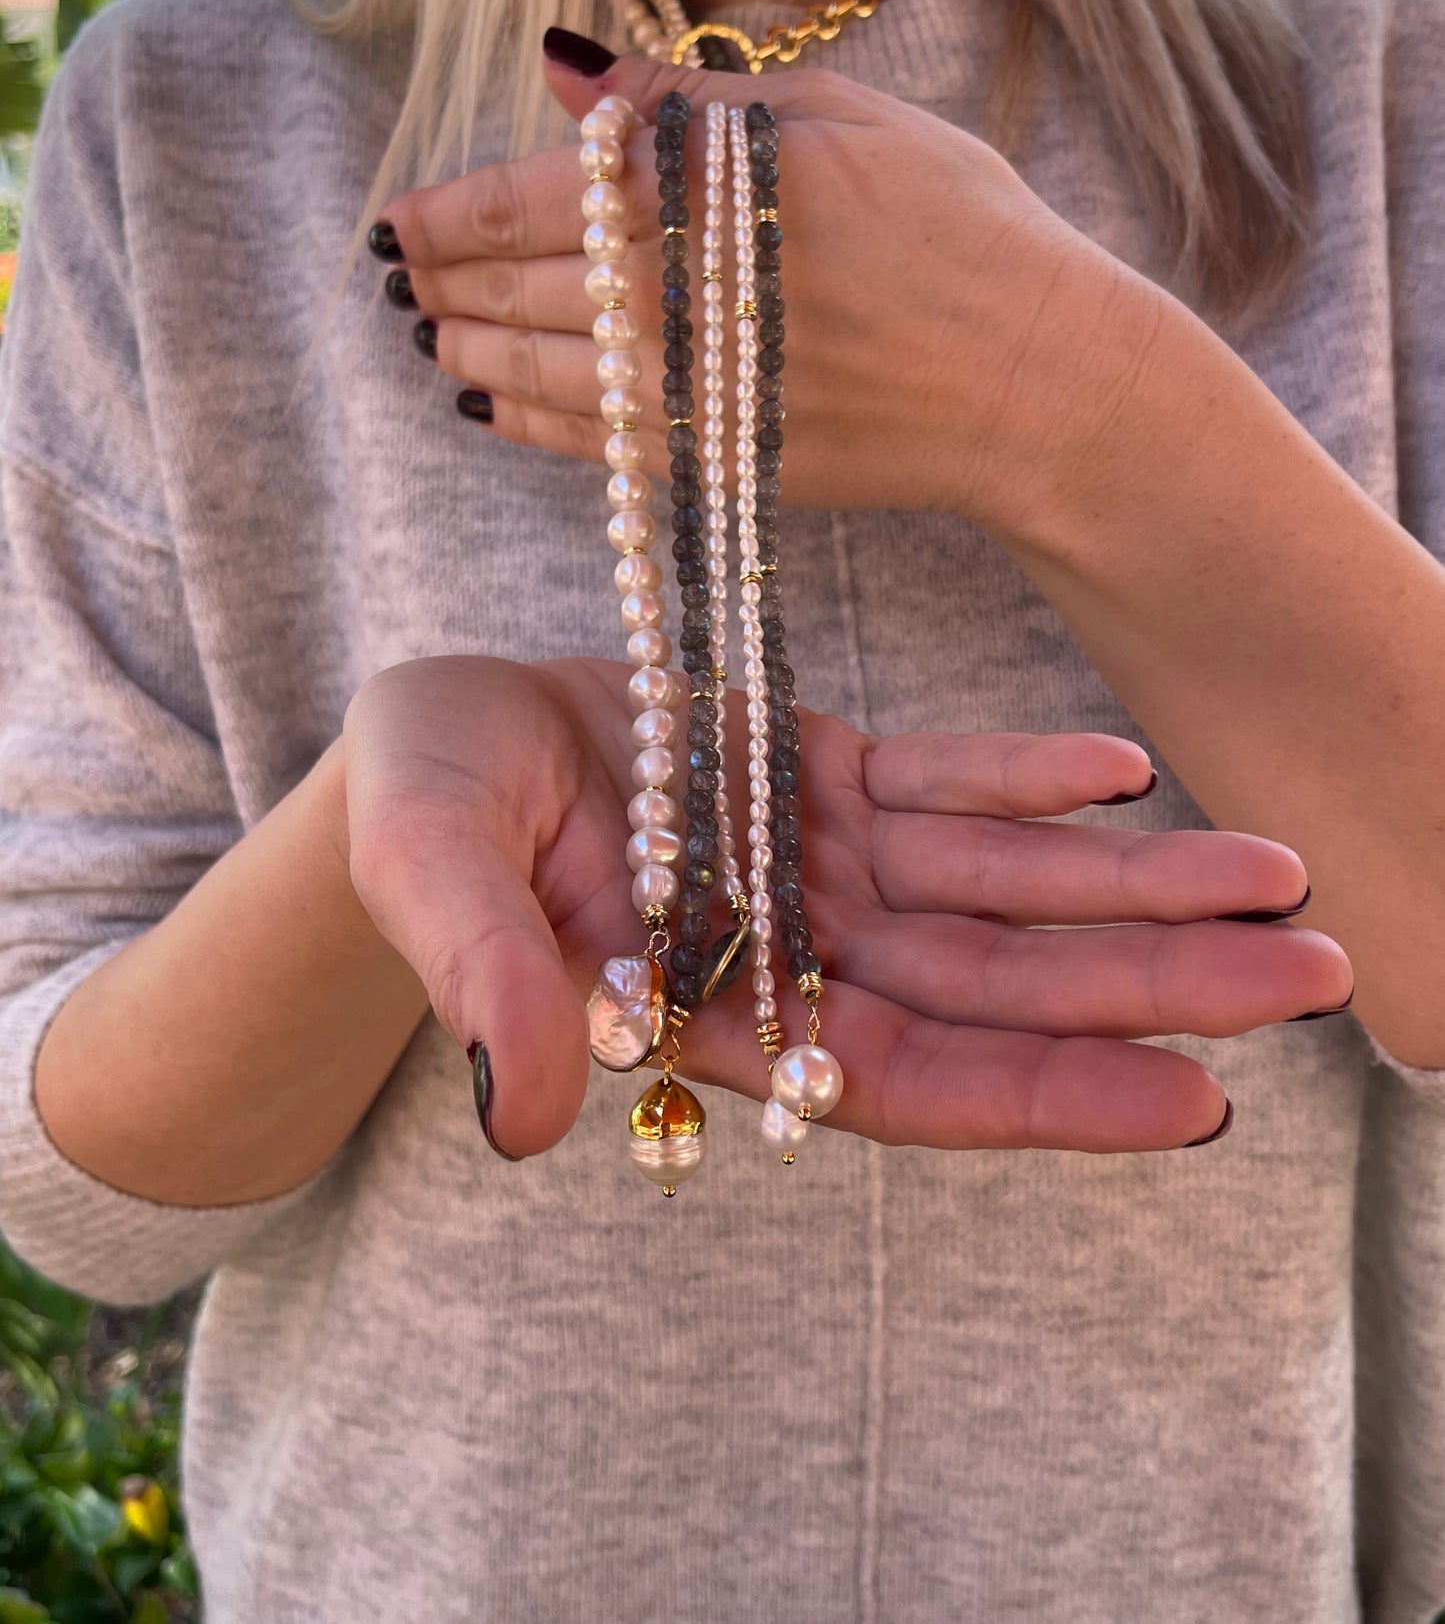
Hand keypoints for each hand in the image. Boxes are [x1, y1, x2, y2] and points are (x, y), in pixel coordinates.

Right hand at [340, 655, 1350, 1158]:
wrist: (423, 739)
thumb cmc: (413, 821)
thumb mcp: (431, 884)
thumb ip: (488, 984)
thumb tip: (536, 1118)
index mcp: (719, 1013)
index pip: (907, 1077)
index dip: (1045, 1092)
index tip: (1197, 1102)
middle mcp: (795, 950)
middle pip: (997, 987)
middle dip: (1151, 984)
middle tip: (1313, 971)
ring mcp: (816, 858)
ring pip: (998, 886)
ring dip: (1134, 884)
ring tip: (1273, 872)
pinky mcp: (815, 769)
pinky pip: (940, 781)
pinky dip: (1027, 777)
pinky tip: (1122, 771)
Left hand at [376, 41, 1156, 533]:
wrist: (1036, 383)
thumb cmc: (961, 229)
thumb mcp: (843, 115)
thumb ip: (691, 98)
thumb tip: (565, 71)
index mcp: (719, 188)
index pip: (539, 196)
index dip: (452, 209)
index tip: (401, 214)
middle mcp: (694, 294)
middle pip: (521, 288)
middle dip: (442, 281)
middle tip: (398, 273)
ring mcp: (702, 391)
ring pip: (537, 376)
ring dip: (468, 351)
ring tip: (432, 333)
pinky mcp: (720, 465)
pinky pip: (589, 449)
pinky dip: (523, 425)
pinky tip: (486, 405)